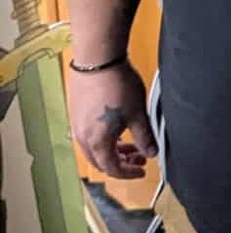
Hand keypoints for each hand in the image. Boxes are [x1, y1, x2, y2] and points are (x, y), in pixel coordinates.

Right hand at [67, 61, 157, 180]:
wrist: (98, 59)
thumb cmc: (117, 86)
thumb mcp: (138, 115)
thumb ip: (145, 138)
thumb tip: (151, 152)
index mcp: (97, 143)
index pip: (112, 169)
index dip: (129, 173)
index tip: (142, 169)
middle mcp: (82, 137)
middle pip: (101, 161)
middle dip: (121, 163)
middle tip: (139, 157)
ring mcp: (77, 124)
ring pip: (95, 148)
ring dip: (113, 149)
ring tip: (132, 142)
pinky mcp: (76, 112)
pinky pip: (89, 134)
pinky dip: (104, 138)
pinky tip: (118, 128)